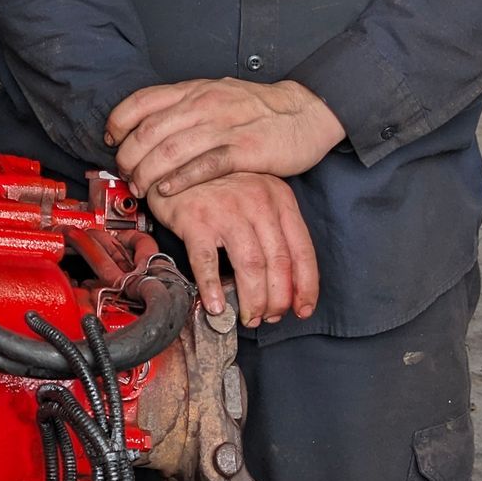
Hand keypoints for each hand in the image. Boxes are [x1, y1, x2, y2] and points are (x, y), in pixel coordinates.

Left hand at [107, 73, 345, 198]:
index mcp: (194, 90)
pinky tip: (167, 190)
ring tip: (140, 188)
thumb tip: (147, 125)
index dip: (119, 123)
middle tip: (124, 175)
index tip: (111, 141)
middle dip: (129, 157)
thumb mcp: (216, 95)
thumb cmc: (257, 108)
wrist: (305, 112)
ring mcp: (224, 126)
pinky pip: (204, 166)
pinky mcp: (244, 150)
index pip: (142, 101)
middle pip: (149, 131)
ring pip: (171, 150)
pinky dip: (180, 179)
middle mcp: (204, 104)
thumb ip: (184, 107)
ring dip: (148, 173)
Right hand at [144, 174, 318, 327]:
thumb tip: (285, 280)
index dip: (305, 286)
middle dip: (278, 298)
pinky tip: (216, 306)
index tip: (302, 309)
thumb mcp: (257, 196)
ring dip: (253, 299)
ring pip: (250, 266)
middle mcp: (258, 201)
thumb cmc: (219, 186)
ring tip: (250, 317)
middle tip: (271, 316)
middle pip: (278, 263)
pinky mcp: (196, 220)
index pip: (302, 250)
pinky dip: (213, 288)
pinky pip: (207, 262)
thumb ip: (273, 230)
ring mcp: (226, 210)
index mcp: (279, 197)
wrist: (176, 163)